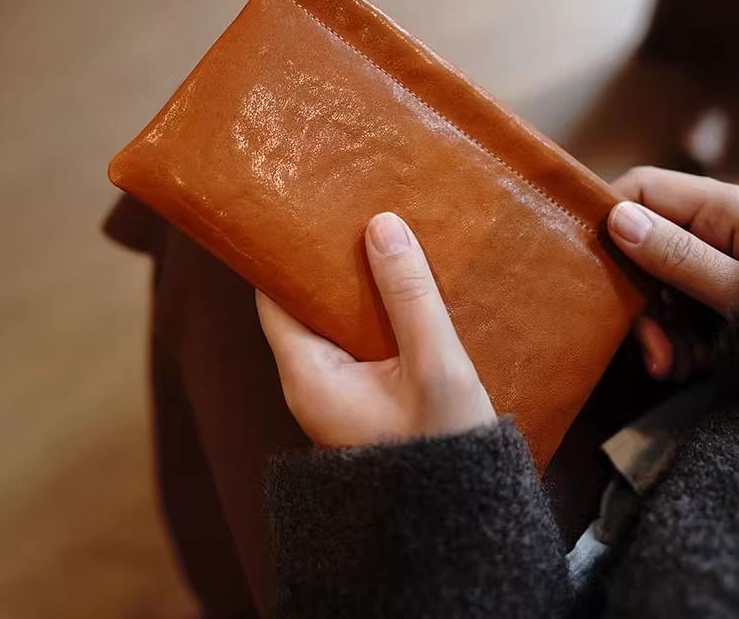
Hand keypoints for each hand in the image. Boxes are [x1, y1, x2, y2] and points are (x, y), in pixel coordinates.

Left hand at [256, 212, 495, 446]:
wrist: (464, 528)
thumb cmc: (446, 449)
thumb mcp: (435, 366)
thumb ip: (410, 296)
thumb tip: (382, 226)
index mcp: (308, 377)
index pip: (274, 299)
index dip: (287, 254)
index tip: (311, 211)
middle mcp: (311, 386)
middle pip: (305, 307)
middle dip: (331, 264)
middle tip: (359, 215)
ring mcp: (337, 395)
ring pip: (335, 324)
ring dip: (358, 288)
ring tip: (385, 241)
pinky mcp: (364, 399)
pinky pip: (359, 342)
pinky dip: (375, 314)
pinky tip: (404, 289)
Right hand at [607, 166, 738, 378]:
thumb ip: (679, 256)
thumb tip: (616, 220)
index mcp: (721, 209)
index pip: (641, 189)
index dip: (608, 217)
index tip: (592, 266)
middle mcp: (716, 226)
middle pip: (646, 244)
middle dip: (641, 301)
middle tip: (654, 355)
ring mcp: (721, 257)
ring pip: (662, 280)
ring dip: (660, 327)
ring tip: (678, 369)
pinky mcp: (726, 286)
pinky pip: (685, 302)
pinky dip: (681, 334)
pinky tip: (692, 364)